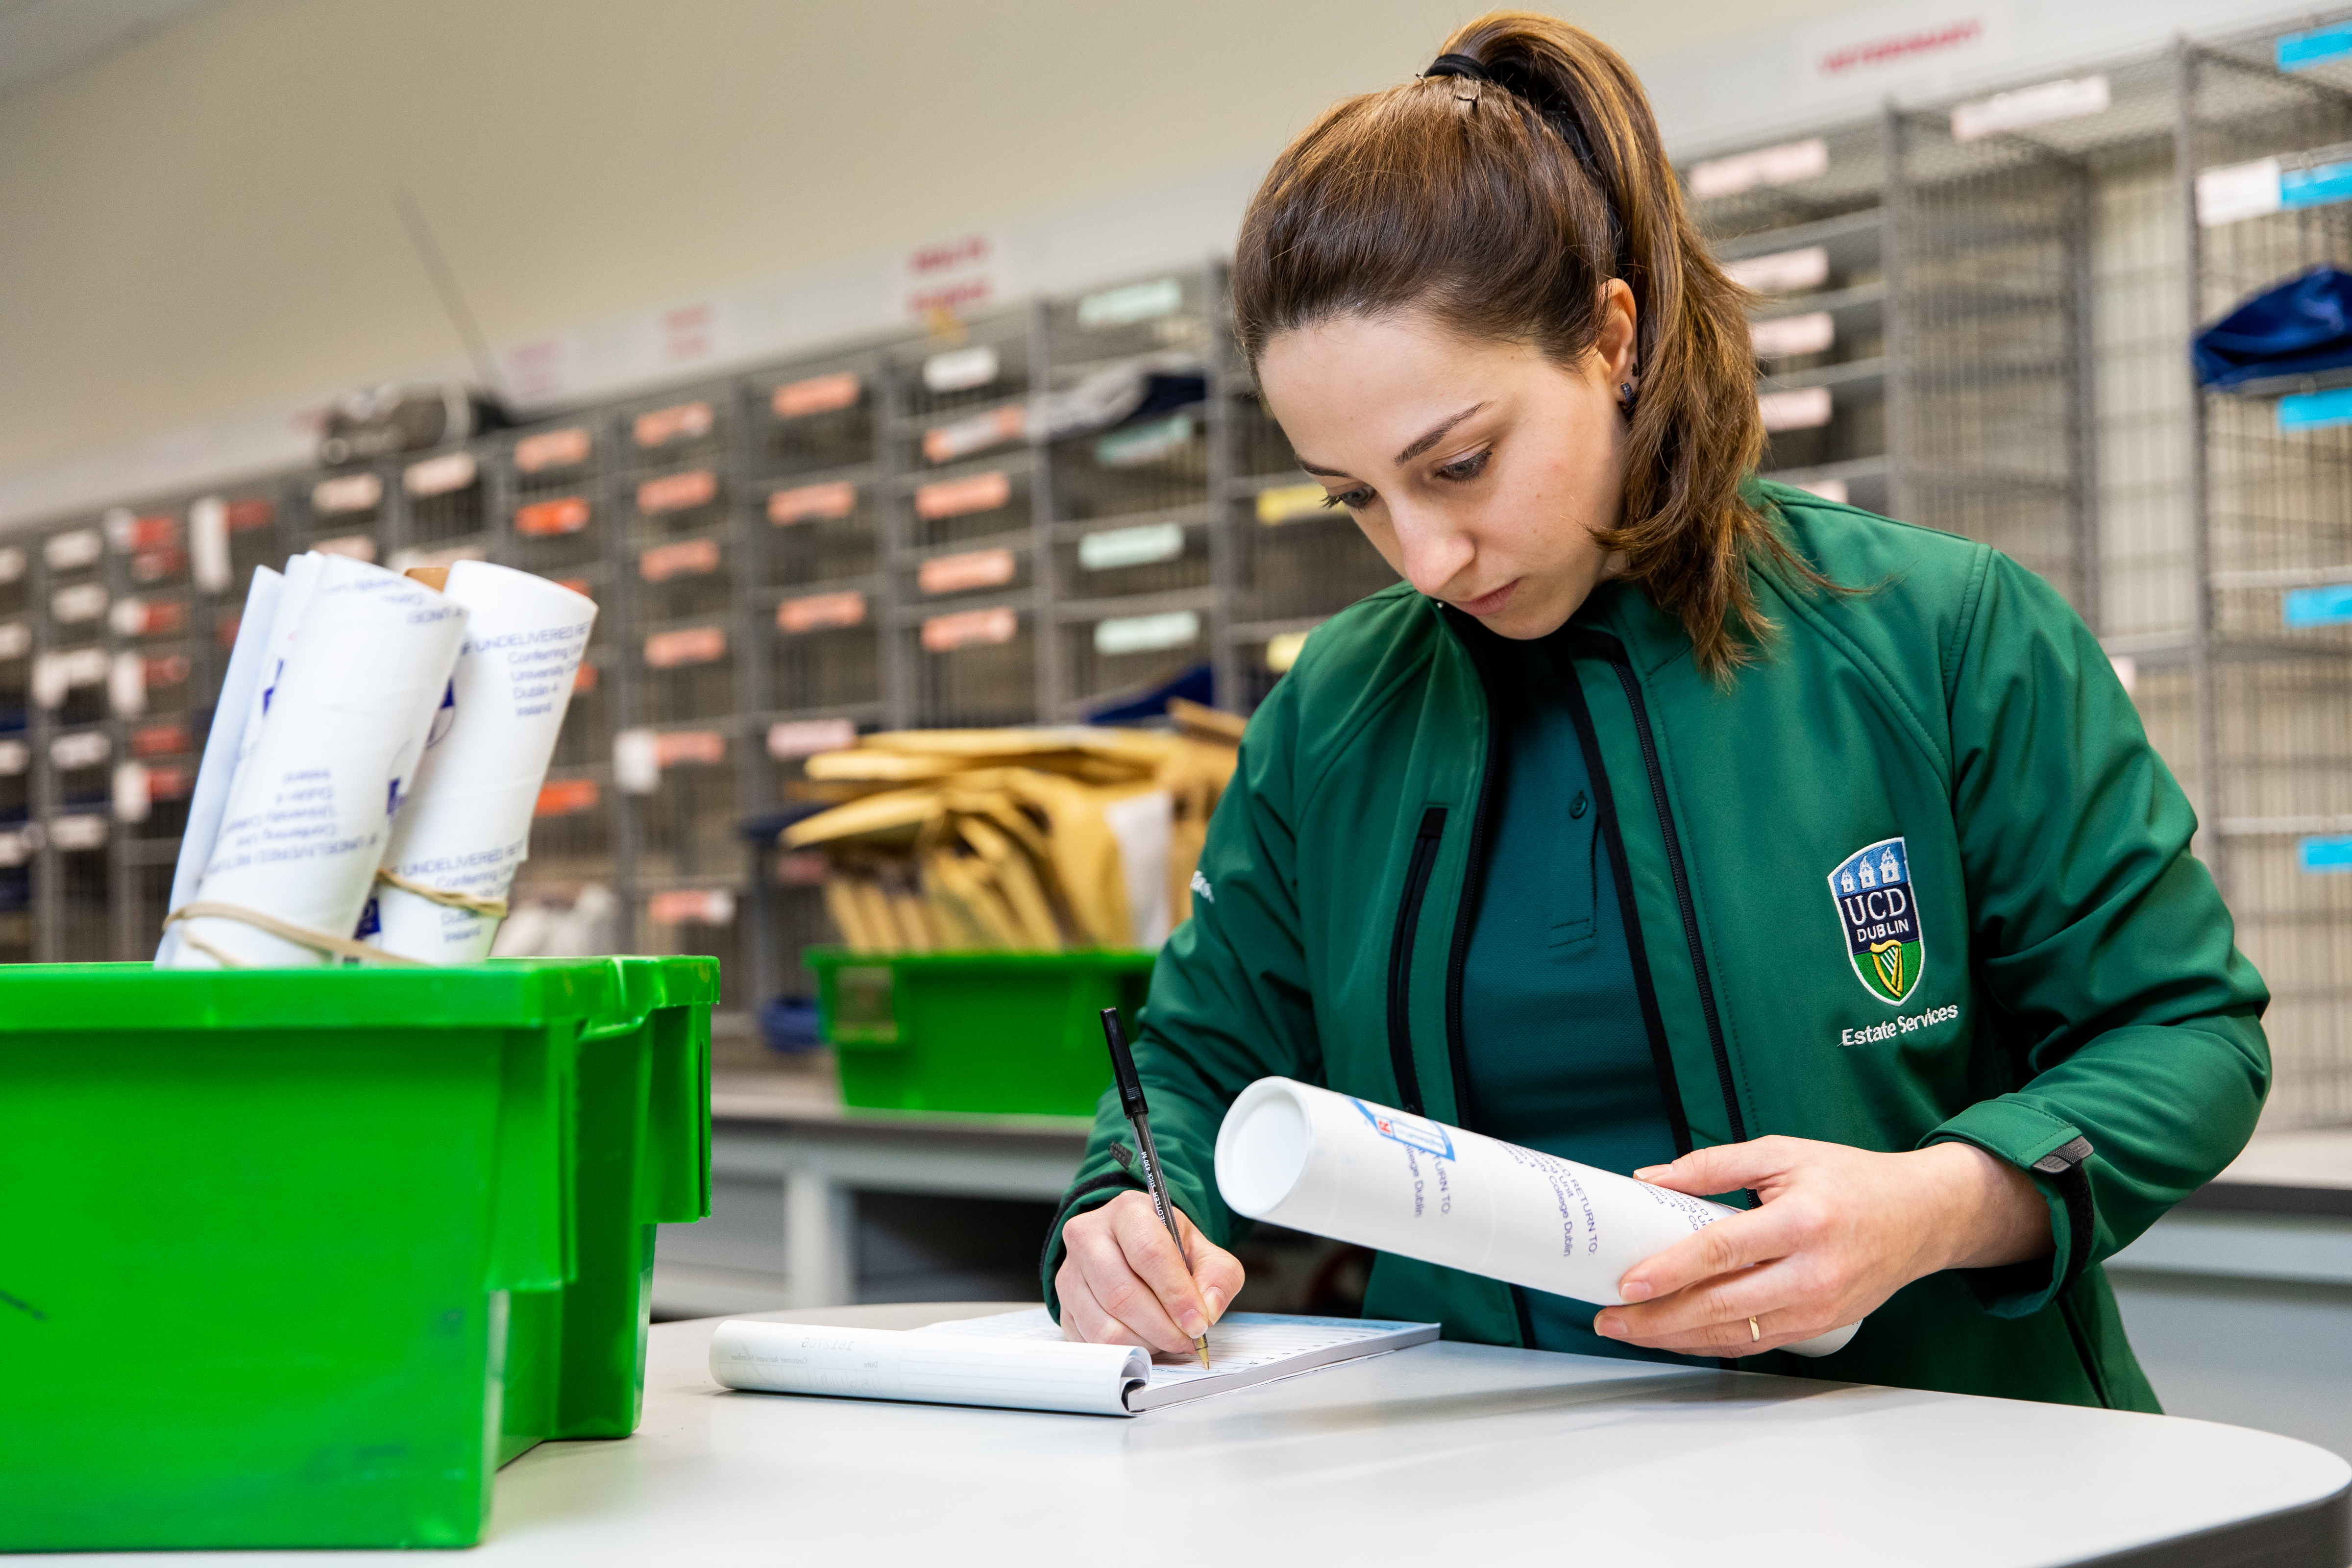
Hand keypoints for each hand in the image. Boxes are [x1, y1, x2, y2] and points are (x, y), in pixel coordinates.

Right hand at [1057, 1190, 1244, 1356]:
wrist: (1131, 1247)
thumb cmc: (1166, 1248)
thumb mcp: (1203, 1251)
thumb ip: (1217, 1277)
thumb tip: (1207, 1310)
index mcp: (1128, 1211)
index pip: (1149, 1253)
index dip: (1176, 1294)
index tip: (1197, 1322)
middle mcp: (1089, 1236)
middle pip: (1122, 1294)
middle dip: (1162, 1328)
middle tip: (1186, 1339)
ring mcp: (1070, 1272)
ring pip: (1104, 1325)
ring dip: (1144, 1343)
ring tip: (1166, 1339)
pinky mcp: (1064, 1305)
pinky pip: (1091, 1342)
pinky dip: (1124, 1350)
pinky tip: (1144, 1339)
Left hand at [1592, 1136, 2050, 1356]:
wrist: (1922, 1217)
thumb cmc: (1851, 1180)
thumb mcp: (1782, 1152)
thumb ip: (1714, 1165)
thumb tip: (1651, 1179)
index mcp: (1801, 1221)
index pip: (1723, 1252)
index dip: (1671, 1271)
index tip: (1627, 1283)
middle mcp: (1812, 1272)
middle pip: (1722, 1306)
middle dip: (1657, 1319)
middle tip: (1610, 1318)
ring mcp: (1818, 1308)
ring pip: (1735, 1335)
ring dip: (1676, 1338)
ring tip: (1630, 1331)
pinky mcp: (1820, 1327)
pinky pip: (1755, 1343)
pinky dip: (1710, 1343)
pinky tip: (1676, 1336)